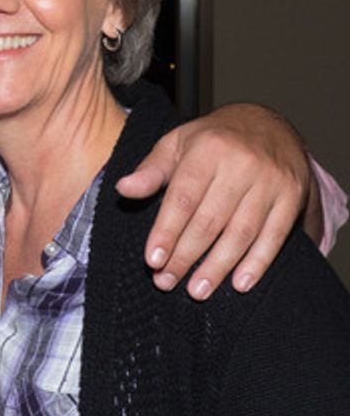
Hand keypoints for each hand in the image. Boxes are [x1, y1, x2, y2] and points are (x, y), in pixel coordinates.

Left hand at [116, 103, 311, 298]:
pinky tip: (240, 283)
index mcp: (208, 149)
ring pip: (241, 233)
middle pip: (209, 221)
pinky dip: (257, 263)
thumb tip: (123, 189)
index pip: (183, 198)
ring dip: (218, 266)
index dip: (167, 232)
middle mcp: (241, 165)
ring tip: (197, 290)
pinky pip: (274, 236)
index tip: (152, 260)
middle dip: (185, 256)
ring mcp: (270, 183)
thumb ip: (150, 170)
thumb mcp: (177, 143)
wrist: (270, 125)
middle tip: (166, 282)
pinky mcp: (292, 198)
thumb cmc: (213, 139)